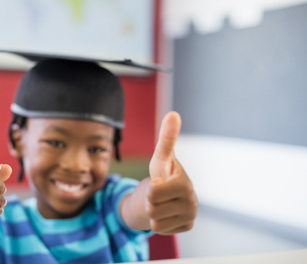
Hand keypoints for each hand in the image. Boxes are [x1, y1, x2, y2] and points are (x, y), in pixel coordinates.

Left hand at [146, 111, 196, 234]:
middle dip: (150, 201)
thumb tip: (173, 114)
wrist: (165, 193)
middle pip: (152, 208)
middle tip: (158, 194)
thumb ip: (166, 137)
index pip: (153, 193)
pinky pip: (159, 230)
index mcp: (185, 184)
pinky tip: (166, 212)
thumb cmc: (162, 172)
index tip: (159, 183)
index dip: (151, 188)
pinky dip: (158, 222)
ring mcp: (191, 216)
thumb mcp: (160, 156)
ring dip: (153, 212)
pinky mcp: (187, 227)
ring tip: (161, 203)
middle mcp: (192, 202)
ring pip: (155, 222)